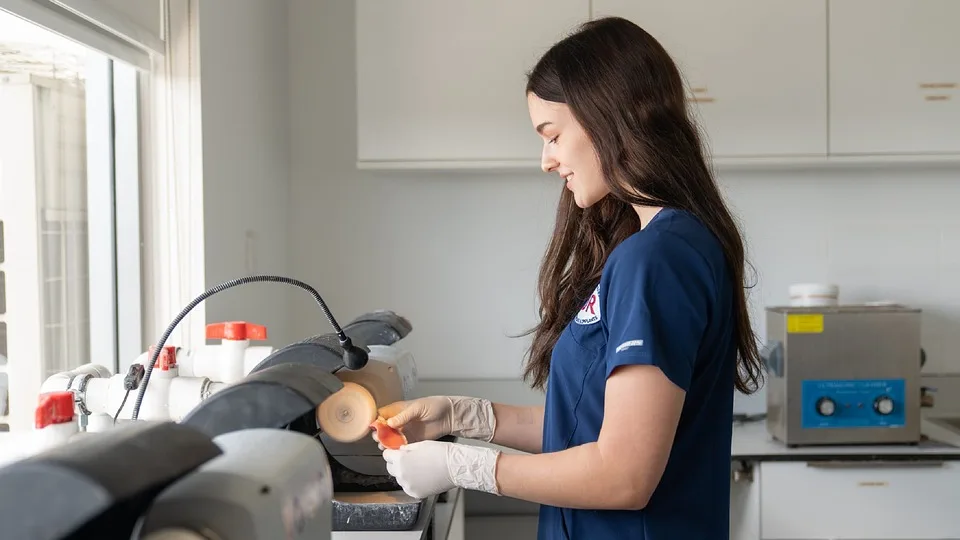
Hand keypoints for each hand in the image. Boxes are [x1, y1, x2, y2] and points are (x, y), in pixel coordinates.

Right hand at [374, 396, 496, 448]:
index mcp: (399, 410)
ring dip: (387, 443)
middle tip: (380, 439)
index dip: (377, 421)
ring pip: (391, 438)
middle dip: (380, 434)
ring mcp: (406, 431)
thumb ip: (404, 416)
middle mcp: (400, 421)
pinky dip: (397, 449)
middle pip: (384, 429)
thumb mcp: (418, 408)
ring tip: (385, 446)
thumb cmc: (434, 406)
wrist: (450, 416)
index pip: (382, 415)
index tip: (374, 429)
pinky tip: (395, 451)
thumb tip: (389, 423)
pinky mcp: (413, 440)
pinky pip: (401, 445)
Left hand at [383, 440, 500, 498]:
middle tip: (409, 460)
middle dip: (397, 463)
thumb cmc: (440, 453)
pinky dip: (412, 483)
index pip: (386, 455)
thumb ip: (406, 449)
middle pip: (391, 468)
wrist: (455, 467)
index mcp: (400, 459)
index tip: (396, 453)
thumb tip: (399, 451)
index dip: (392, 453)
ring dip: (405, 473)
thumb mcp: (420, 444)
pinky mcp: (415, 493)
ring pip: (400, 478)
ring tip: (419, 469)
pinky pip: (408, 487)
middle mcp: (401, 474)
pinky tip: (423, 477)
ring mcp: (408, 486)